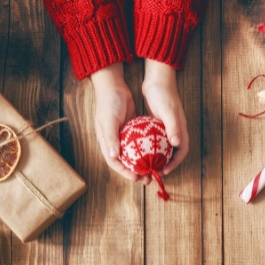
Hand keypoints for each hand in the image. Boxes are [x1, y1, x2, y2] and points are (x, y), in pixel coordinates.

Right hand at [90, 63, 147, 183]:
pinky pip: (139, 143)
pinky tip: (157, 153)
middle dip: (136, 171)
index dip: (125, 172)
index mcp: (106, 143)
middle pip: (125, 162)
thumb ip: (111, 138)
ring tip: (154, 169)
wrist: (113, 86)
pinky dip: (146, 150)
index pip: (115, 163)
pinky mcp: (131, 129)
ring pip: (133, 154)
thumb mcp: (109, 120)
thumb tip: (114, 156)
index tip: (137, 178)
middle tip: (148, 178)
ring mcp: (123, 136)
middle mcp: (114, 142)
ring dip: (142, 162)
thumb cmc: (109, 103)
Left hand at [142, 59, 188, 174]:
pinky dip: (149, 148)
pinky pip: (154, 141)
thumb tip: (177, 144)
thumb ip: (173, 127)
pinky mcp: (157, 125)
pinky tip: (138, 152)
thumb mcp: (168, 111)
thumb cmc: (164, 94)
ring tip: (145, 165)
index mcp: (180, 130)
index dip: (175, 163)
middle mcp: (175, 131)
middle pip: (172, 153)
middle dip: (165, 164)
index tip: (164, 171)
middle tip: (153, 172)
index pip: (181, 151)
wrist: (157, 80)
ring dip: (156, 157)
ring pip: (162, 148)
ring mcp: (166, 128)